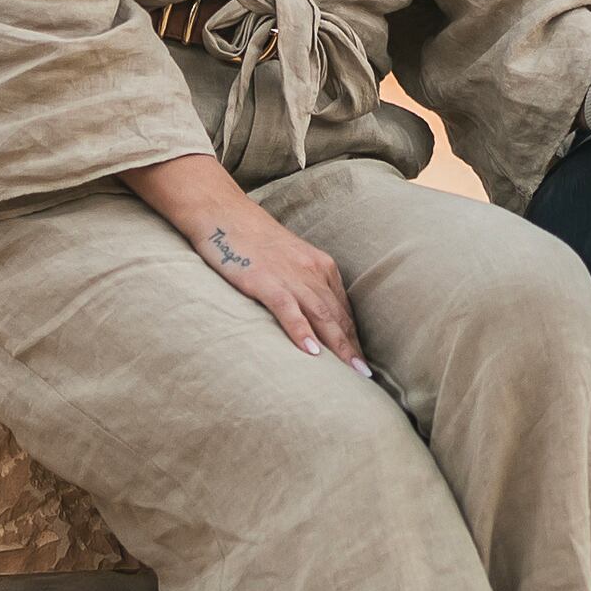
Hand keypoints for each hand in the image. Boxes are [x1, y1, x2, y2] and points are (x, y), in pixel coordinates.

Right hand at [125, 155, 364, 369]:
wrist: (224, 212)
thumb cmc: (253, 239)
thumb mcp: (289, 259)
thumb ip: (305, 283)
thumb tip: (315, 316)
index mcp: (321, 266)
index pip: (343, 309)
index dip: (354, 338)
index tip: (362, 363)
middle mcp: (312, 271)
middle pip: (338, 316)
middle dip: (353, 349)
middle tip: (366, 378)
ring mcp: (290, 276)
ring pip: (321, 316)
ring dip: (338, 347)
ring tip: (351, 374)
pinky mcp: (265, 280)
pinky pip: (288, 309)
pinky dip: (301, 331)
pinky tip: (311, 353)